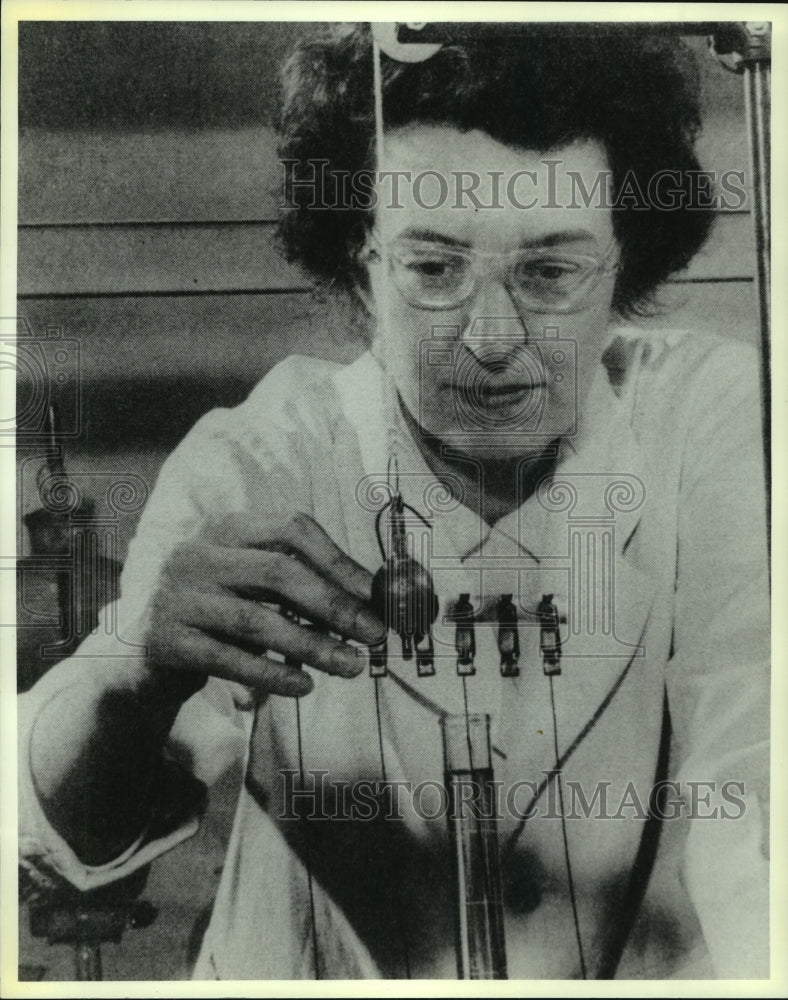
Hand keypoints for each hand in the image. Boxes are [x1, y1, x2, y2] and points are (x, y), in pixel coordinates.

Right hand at [145, 512, 383, 698]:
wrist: (142, 657)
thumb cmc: (216, 617)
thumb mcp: (252, 588)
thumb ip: (297, 586)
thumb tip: (370, 602)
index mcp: (225, 529)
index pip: (291, 527)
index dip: (337, 559)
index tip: (373, 592)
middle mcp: (197, 554)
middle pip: (278, 571)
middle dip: (334, 604)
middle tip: (373, 634)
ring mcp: (177, 596)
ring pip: (257, 621)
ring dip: (312, 645)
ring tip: (350, 666)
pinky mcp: (166, 641)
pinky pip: (230, 660)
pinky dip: (272, 675)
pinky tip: (304, 686)